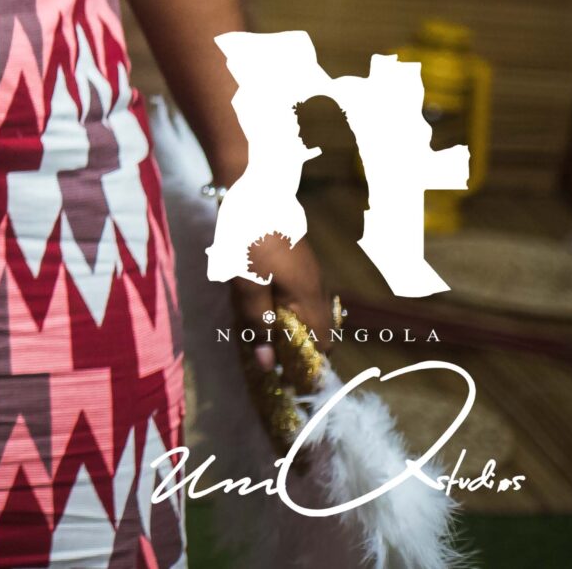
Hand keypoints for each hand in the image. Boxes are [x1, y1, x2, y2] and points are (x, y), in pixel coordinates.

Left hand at [229, 231, 332, 371]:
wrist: (253, 192)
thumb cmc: (250, 240)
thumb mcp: (247, 284)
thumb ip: (257, 323)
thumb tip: (268, 363)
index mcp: (310, 297)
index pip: (323, 344)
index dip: (309, 365)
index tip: (289, 379)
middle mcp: (318, 287)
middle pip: (320, 330)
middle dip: (302, 349)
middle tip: (275, 362)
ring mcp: (311, 273)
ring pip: (311, 312)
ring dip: (295, 329)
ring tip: (269, 340)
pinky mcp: (299, 262)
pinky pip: (302, 296)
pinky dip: (290, 310)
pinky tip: (267, 309)